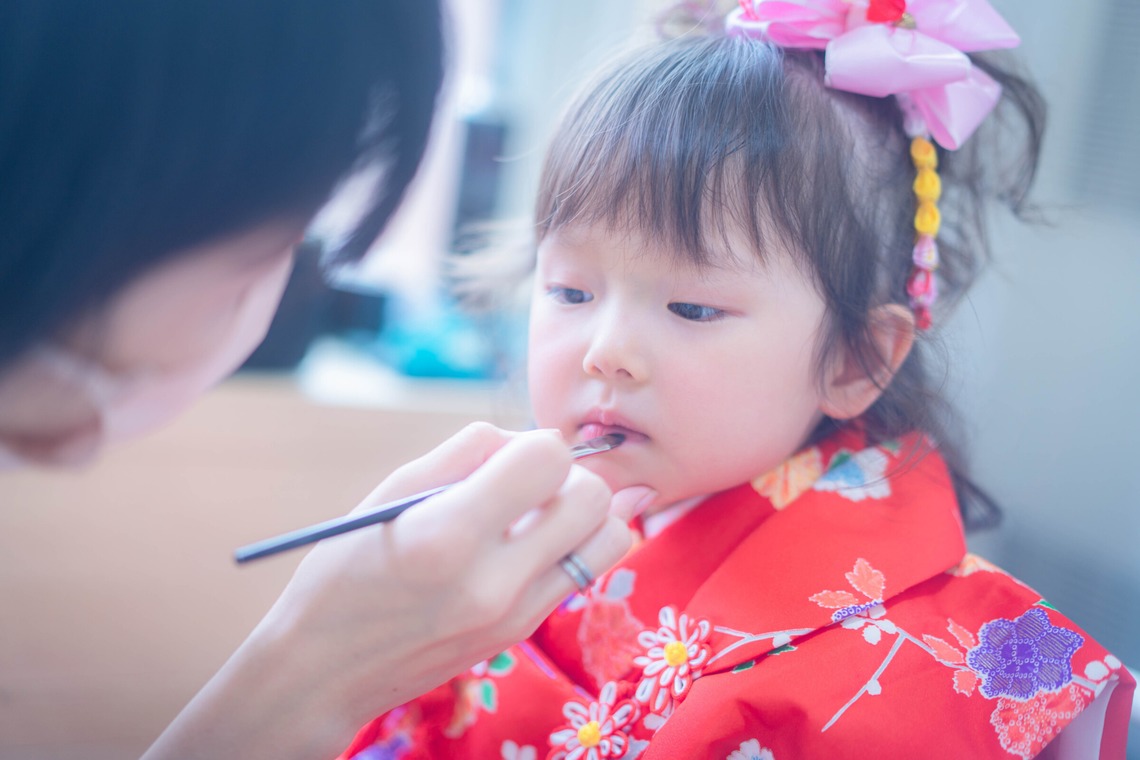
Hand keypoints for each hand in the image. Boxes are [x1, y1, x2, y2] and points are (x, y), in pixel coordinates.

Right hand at [143, 423, 631, 759]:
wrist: (327, 670)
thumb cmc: (346, 570)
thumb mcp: (391, 493)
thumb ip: (466, 453)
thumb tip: (531, 437)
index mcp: (448, 534)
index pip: (548, 459)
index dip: (535, 443)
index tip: (510, 454)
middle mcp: (493, 580)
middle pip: (592, 496)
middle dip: (568, 473)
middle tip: (527, 482)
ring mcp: (515, 614)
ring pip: (610, 538)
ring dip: (585, 512)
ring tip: (539, 513)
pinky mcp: (523, 633)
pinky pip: (585, 571)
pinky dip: (573, 545)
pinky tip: (529, 543)